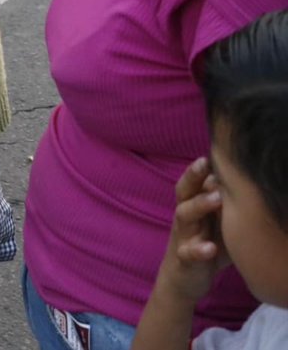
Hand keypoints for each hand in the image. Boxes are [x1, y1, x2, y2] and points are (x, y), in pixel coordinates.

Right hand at [158, 157, 228, 302]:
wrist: (183, 280)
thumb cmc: (206, 247)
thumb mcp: (218, 226)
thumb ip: (227, 208)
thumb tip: (251, 186)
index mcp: (193, 208)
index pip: (194, 182)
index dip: (200, 168)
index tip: (212, 152)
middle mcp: (185, 218)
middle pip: (184, 192)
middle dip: (193, 176)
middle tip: (205, 163)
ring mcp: (182, 237)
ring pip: (184, 216)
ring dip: (199, 205)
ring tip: (216, 199)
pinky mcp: (183, 259)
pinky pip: (188, 252)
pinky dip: (198, 249)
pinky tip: (209, 247)